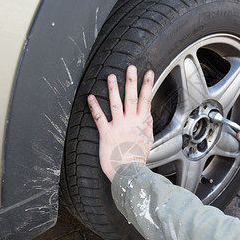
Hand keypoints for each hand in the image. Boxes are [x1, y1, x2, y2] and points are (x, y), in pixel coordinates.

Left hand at [87, 65, 153, 181]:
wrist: (129, 171)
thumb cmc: (137, 157)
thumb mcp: (148, 140)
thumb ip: (146, 126)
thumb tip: (147, 117)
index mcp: (142, 122)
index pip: (146, 100)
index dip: (147, 85)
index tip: (149, 73)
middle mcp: (131, 122)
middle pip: (132, 97)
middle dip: (132, 81)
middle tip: (131, 67)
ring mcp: (119, 126)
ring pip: (116, 103)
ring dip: (114, 89)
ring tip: (111, 76)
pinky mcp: (106, 133)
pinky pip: (99, 117)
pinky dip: (94, 106)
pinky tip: (91, 97)